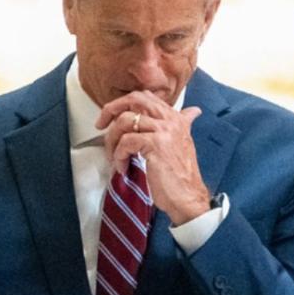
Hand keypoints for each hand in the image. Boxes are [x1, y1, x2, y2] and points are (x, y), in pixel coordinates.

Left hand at [95, 91, 211, 224]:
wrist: (188, 197)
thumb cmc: (181, 176)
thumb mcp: (183, 142)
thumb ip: (184, 123)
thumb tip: (192, 111)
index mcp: (176, 117)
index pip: (145, 96)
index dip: (123, 103)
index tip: (111, 117)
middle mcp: (171, 120)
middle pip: (134, 99)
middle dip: (111, 110)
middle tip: (101, 125)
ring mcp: (164, 131)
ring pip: (125, 121)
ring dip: (112, 140)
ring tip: (114, 156)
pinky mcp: (156, 145)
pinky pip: (126, 142)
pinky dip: (118, 155)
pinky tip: (123, 167)